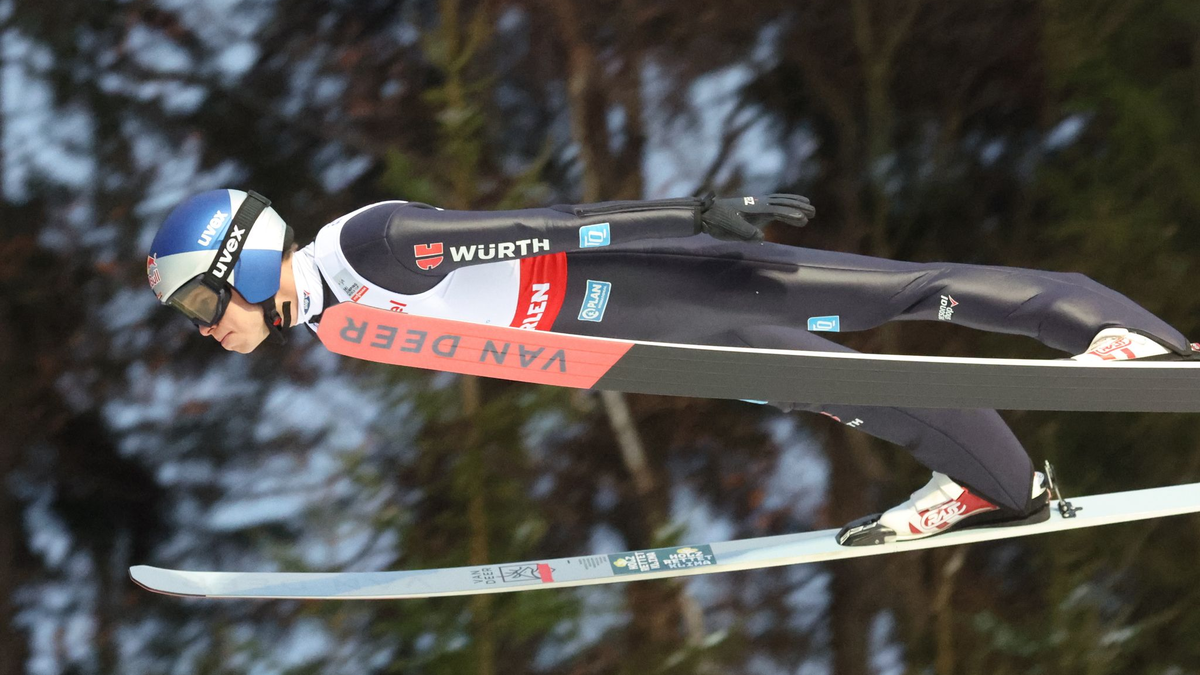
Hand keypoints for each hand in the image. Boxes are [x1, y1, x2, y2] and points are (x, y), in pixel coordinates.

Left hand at [699, 194, 814, 240]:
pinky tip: (789, 208)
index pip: (777, 210)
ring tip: (809, 207)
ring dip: (794, 203)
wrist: (706, 213)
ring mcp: (757, 203)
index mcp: (754, 208)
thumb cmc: (718, 223)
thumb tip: (761, 238)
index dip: (790, 215)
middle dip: (798, 207)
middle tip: (814, 211)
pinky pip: (774, 203)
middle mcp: (758, 203)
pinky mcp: (754, 207)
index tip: (804, 220)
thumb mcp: (730, 230)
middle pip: (782, 203)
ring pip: (780, 200)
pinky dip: (784, 204)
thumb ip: (746, 233)